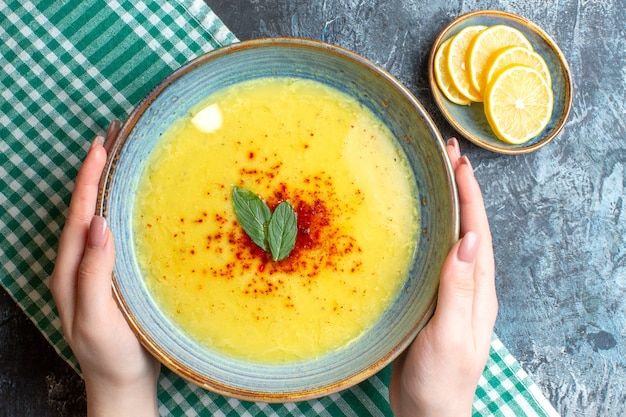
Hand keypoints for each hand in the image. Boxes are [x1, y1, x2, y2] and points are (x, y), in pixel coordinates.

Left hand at [49, 121, 159, 416]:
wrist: (123, 384)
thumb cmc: (110, 355)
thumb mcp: (95, 319)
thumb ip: (92, 273)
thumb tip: (98, 224)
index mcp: (71, 271)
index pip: (79, 215)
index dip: (88, 180)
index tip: (101, 146)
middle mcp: (80, 264)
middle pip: (85, 209)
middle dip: (96, 171)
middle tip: (112, 138)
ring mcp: (97, 269)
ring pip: (100, 217)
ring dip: (108, 185)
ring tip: (121, 158)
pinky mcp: (115, 274)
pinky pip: (115, 232)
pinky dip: (121, 208)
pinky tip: (135, 200)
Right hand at [389, 138, 497, 416]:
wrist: (429, 412)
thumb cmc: (442, 380)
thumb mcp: (450, 335)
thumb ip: (458, 290)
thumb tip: (467, 240)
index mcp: (478, 290)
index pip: (477, 232)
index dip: (470, 195)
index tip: (458, 162)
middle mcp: (467, 286)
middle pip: (467, 229)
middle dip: (460, 191)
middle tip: (445, 156)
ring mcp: (449, 293)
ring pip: (449, 241)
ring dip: (445, 208)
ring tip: (430, 179)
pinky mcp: (430, 301)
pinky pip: (431, 259)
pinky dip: (426, 234)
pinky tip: (411, 226)